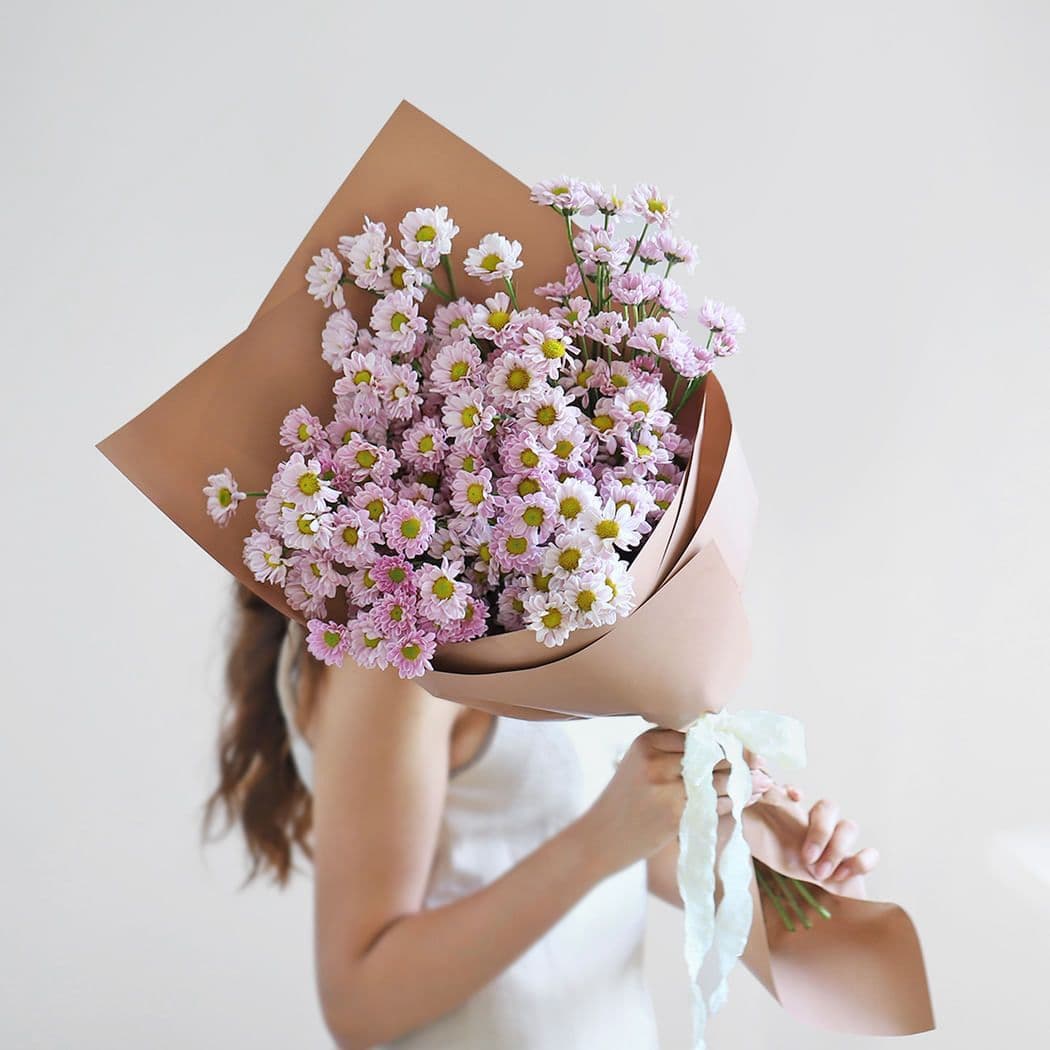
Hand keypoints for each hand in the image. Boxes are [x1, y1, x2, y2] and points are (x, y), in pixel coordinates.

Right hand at [580, 729, 772, 875]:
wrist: (601, 838)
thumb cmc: (626, 801)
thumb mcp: (641, 763)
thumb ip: (674, 750)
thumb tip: (727, 742)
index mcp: (649, 740)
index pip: (701, 733)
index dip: (727, 741)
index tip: (746, 748)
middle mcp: (657, 759)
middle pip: (715, 754)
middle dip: (741, 761)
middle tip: (762, 766)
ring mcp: (666, 786)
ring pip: (722, 779)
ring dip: (745, 784)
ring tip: (761, 783)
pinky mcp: (676, 813)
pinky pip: (719, 803)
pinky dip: (737, 802)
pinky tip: (746, 800)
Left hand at [759, 782, 879, 889]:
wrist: (793, 912)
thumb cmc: (772, 875)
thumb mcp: (752, 842)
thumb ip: (749, 816)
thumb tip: (748, 792)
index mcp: (788, 820)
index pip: (796, 793)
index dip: (794, 791)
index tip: (794, 798)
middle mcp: (814, 828)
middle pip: (829, 806)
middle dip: (821, 830)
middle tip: (807, 858)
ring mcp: (836, 847)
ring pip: (850, 826)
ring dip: (836, 848)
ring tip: (820, 874)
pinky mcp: (853, 869)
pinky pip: (870, 855)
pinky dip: (860, 862)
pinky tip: (841, 876)